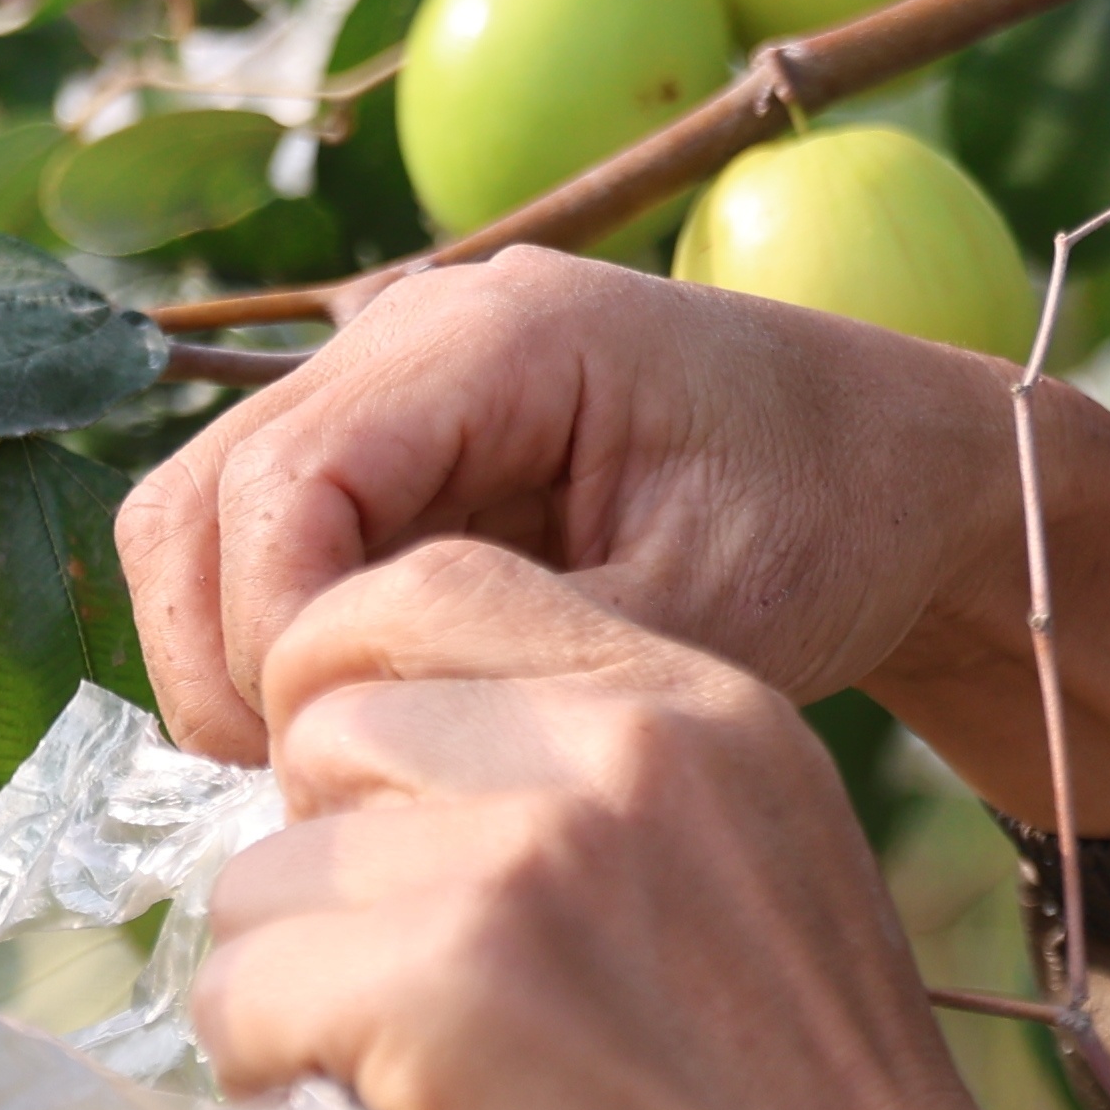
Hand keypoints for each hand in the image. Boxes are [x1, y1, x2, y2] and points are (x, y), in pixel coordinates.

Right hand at [120, 246, 1109, 827]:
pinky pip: (263, 531)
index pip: (282, 486)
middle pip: (199, 495)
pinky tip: (367, 721)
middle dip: (226, 661)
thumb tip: (340, 745)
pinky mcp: (397, 434)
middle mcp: (425, 320)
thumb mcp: (704, 620)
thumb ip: (517, 665)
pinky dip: (274, 634)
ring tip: (337, 765)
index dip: (273, 643)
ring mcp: (397, 369)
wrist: (911, 471)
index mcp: (506, 331)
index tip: (339, 763)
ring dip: (231, 655)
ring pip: (202, 517)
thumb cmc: (837, 530)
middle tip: (316, 789)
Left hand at [198, 545, 1109, 1109]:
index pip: (429, 588)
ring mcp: (524, 850)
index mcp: (697, 698)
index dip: (362, 700)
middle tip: (399, 975)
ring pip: (261, 869)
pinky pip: (237, 991)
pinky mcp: (441, 980)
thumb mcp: (753, 869)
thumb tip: (379, 800)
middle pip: (326, 716)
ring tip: (399, 1071)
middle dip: (328, 851)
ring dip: (291, 978)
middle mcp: (615, 738)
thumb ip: (605, 792)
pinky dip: (271, 1074)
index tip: (393, 831)